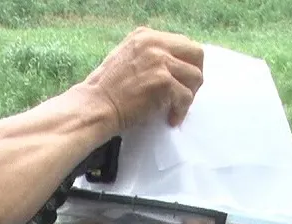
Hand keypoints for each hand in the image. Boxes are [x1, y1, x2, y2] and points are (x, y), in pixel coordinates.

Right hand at [82, 26, 205, 130]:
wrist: (96, 106)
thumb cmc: (108, 90)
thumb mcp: (127, 58)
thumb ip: (149, 55)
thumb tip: (175, 65)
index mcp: (145, 36)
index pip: (181, 43)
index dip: (186, 64)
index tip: (181, 81)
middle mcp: (154, 43)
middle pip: (196, 53)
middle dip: (195, 75)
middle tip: (187, 93)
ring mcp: (160, 61)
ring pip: (195, 76)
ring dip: (189, 95)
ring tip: (176, 108)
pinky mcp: (163, 81)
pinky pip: (186, 96)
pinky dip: (181, 111)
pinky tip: (171, 119)